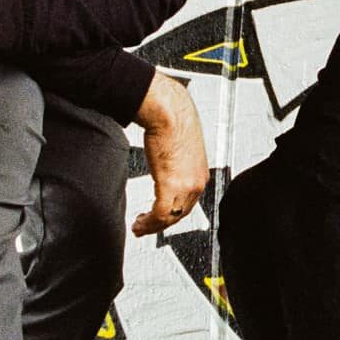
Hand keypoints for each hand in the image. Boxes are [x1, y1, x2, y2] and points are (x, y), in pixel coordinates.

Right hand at [132, 74, 206, 236]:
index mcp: (200, 174)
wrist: (168, 111)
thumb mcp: (180, 149)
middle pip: (180, 214)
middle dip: (161, 224)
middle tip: (146, 228)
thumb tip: (165, 167)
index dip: (172, 214)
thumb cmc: (172, 121)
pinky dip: (149, 223)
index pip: (188, 204)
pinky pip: (160, 214)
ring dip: (152, 226)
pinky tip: (139, 223)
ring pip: (170, 217)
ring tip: (139, 227)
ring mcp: (185, 185)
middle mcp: (197, 182)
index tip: (159, 218)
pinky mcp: (170, 184)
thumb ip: (176, 163)